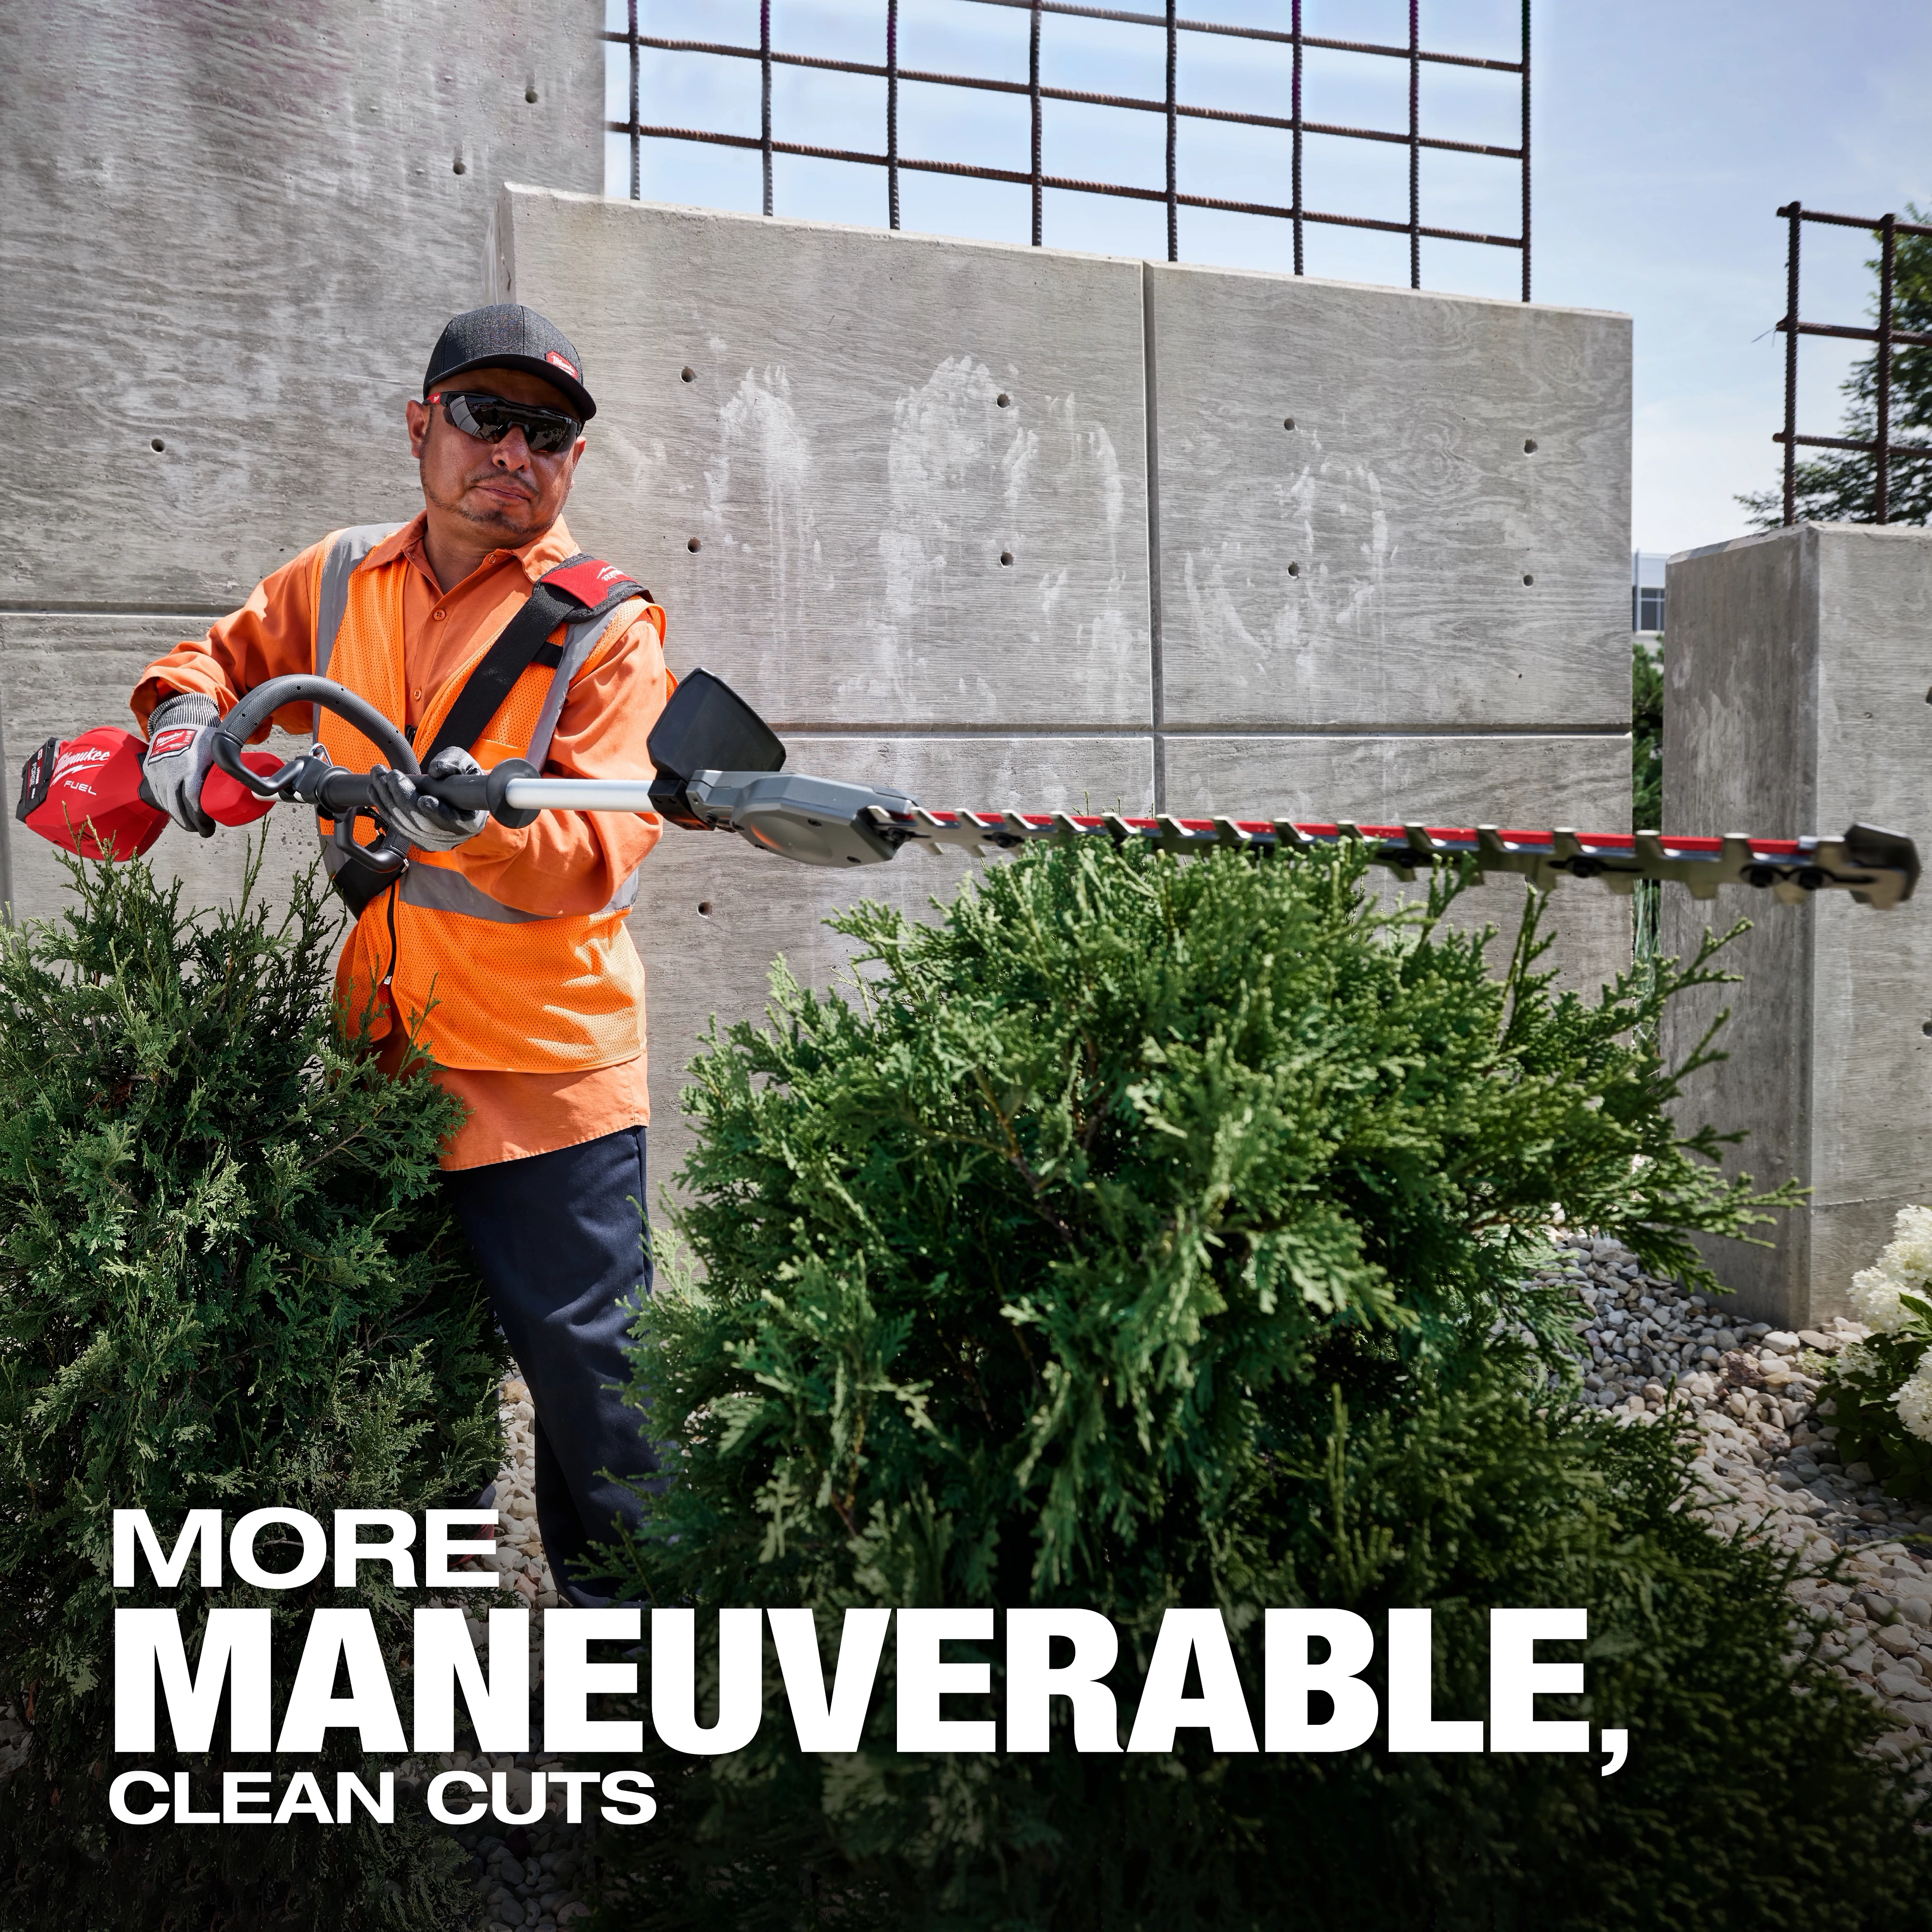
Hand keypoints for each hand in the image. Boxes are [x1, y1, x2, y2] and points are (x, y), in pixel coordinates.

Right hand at [141, 692, 219, 835]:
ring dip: (180, 818)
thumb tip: (248, 786)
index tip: (208, 827)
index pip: (192, 800)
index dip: (199, 818)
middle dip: (190, 823)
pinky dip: (168, 807)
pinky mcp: (150, 771)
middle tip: (203, 831)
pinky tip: (178, 813)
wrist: (178, 719)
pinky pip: (158, 795)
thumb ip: (225, 769)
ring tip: (193, 825)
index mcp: (190, 766)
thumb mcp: (216, 751)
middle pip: (177, 807)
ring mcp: (158, 771)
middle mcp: (171, 770)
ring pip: (166, 803)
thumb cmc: (202, 736)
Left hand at [368, 745, 489, 852]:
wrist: (461, 800)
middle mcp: (452, 837)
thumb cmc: (466, 783)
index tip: (424, 799)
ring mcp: (433, 842)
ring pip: (406, 825)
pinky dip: (383, 808)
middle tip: (391, 775)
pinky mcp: (417, 840)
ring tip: (378, 776)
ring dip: (387, 799)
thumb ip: (455, 764)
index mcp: (471, 822)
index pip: (456, 823)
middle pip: (423, 824)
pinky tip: (375, 791)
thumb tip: (436, 771)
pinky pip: (397, 826)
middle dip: (402, 797)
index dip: (438, 813)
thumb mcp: (467, 766)